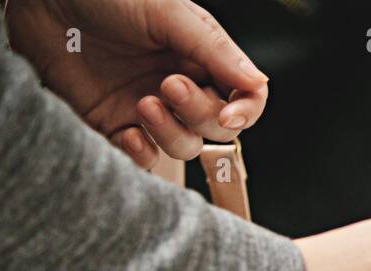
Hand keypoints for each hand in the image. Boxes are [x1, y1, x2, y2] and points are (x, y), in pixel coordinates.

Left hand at [4, 0, 268, 168]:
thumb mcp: (168, 13)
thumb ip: (216, 52)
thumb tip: (257, 85)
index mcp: (201, 57)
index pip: (244, 97)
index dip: (245, 112)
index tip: (229, 115)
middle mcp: (180, 85)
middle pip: (214, 127)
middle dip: (199, 114)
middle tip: (168, 85)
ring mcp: (147, 108)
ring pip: (183, 146)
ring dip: (171, 133)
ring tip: (144, 102)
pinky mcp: (113, 125)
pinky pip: (142, 157)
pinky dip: (143, 154)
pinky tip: (129, 133)